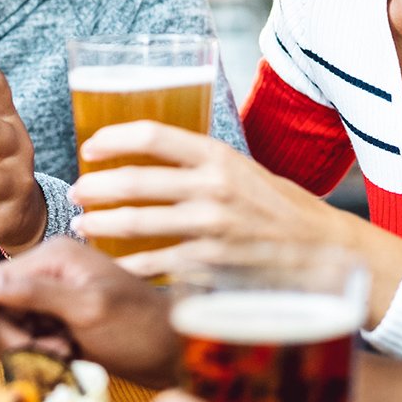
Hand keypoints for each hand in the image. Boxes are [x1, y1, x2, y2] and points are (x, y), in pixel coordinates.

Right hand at [0, 238, 176, 385]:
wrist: (179, 353)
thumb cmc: (140, 327)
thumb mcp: (86, 309)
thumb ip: (32, 293)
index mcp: (51, 257)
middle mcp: (48, 271)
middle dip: (12, 339)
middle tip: (47, 354)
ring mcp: (55, 296)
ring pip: (11, 328)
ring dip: (28, 350)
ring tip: (63, 355)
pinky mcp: (61, 320)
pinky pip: (30, 339)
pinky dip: (40, 355)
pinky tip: (68, 357)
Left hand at [69, 121, 342, 278]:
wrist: (324, 252)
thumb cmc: (279, 208)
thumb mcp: (242, 170)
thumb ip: (198, 164)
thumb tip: (145, 157)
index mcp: (218, 156)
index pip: (151, 136)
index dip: (111, 139)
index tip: (89, 148)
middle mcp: (212, 188)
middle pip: (133, 182)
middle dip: (94, 188)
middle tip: (77, 193)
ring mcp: (209, 228)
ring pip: (135, 224)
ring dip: (100, 225)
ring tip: (83, 225)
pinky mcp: (209, 265)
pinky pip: (153, 262)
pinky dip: (127, 263)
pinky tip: (112, 262)